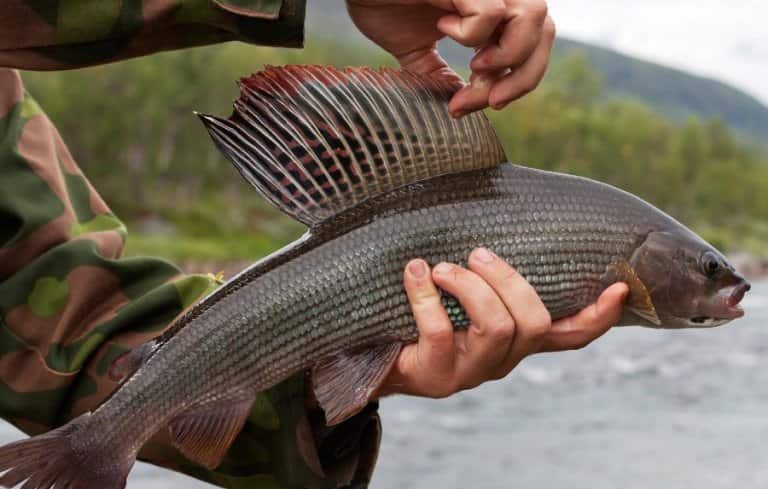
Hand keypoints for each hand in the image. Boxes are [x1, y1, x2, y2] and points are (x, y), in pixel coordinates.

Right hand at [345, 0, 555, 116]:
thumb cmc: (381, 2)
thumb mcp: (415, 50)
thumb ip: (438, 74)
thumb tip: (456, 103)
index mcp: (490, 9)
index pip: (533, 46)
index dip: (517, 82)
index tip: (480, 105)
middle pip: (545, 34)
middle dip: (521, 78)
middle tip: (487, 101)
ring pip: (535, 18)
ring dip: (507, 56)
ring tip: (475, 66)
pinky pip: (492, 12)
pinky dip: (472, 33)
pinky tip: (443, 27)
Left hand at [378, 248, 628, 397]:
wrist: (378, 356)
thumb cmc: (427, 312)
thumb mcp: (464, 294)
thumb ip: (488, 272)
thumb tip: (501, 198)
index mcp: (519, 340)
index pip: (571, 335)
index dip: (598, 316)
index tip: (619, 287)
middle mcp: (504, 360)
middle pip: (533, 323)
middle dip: (509, 281)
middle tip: (477, 254)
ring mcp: (472, 372)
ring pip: (497, 328)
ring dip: (470, 286)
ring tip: (441, 267)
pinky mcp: (437, 376)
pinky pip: (440, 331)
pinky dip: (425, 295)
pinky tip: (414, 272)